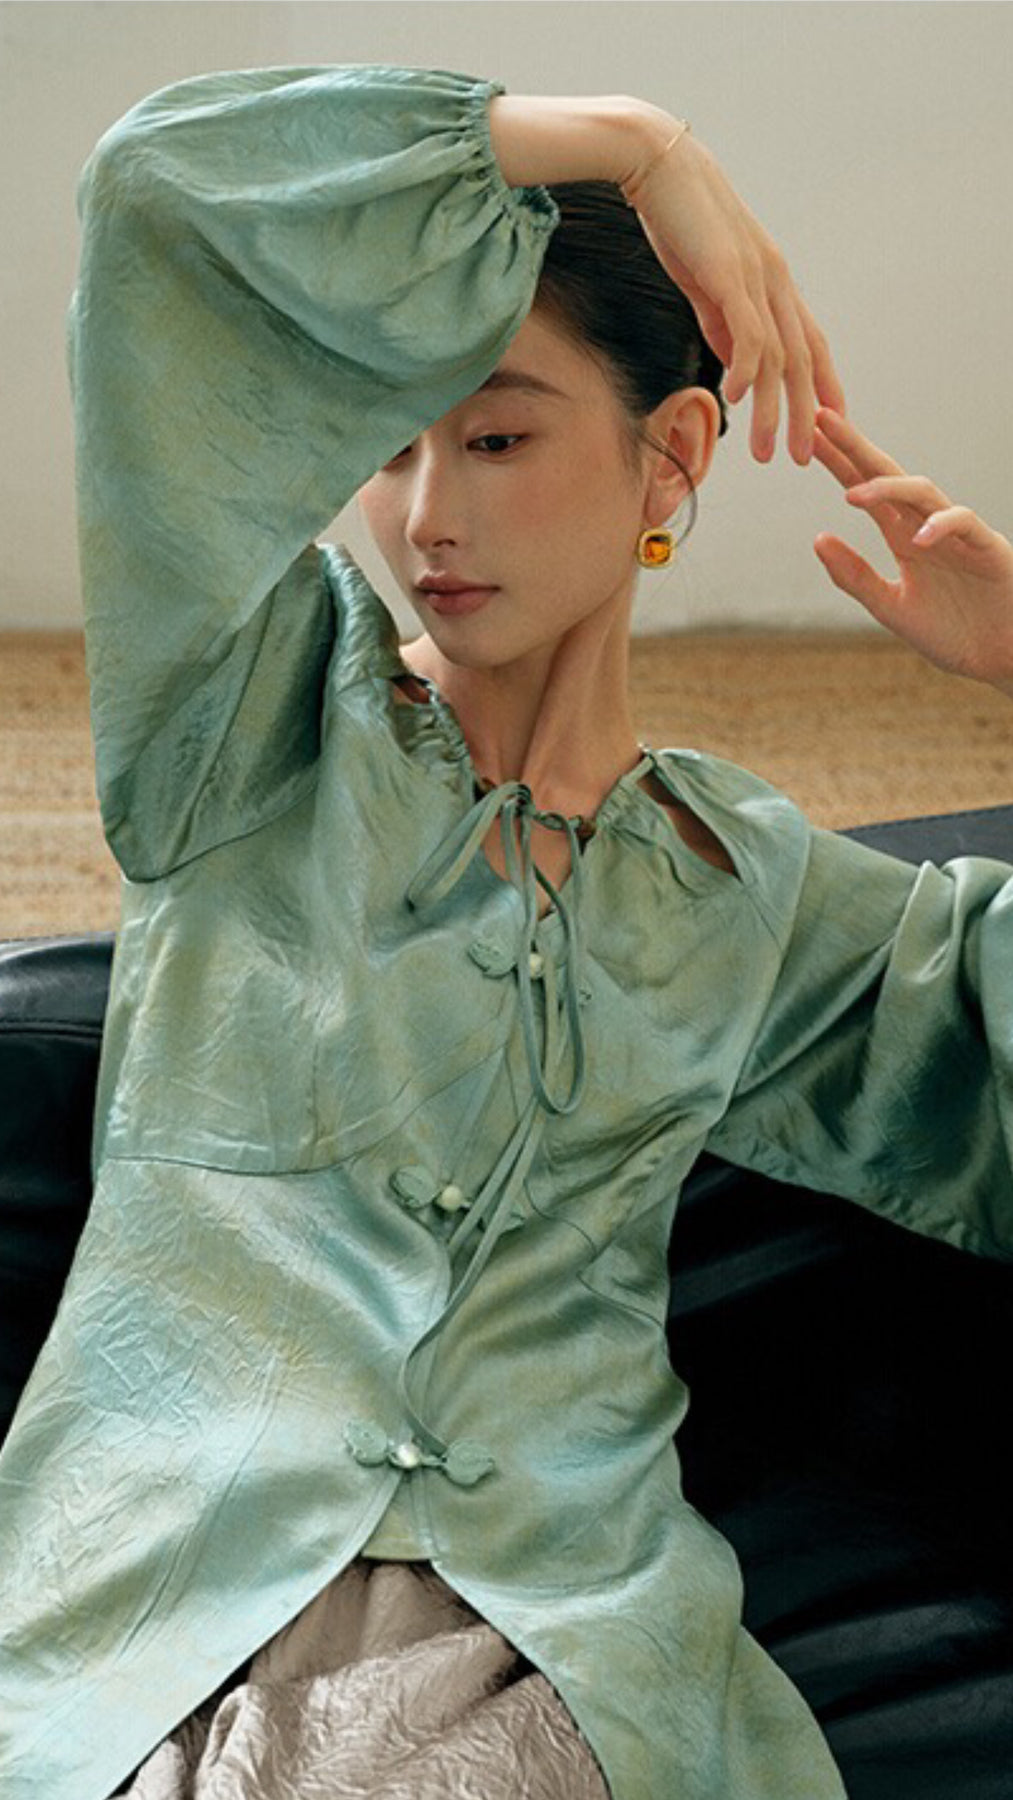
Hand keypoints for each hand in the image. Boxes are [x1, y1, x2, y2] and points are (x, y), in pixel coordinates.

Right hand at [625, 131, 846, 466]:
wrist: (658, 163)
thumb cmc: (677, 219)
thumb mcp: (706, 280)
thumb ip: (724, 321)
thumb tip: (736, 362)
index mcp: (771, 280)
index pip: (809, 341)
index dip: (822, 385)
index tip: (827, 425)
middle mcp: (774, 280)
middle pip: (802, 358)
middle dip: (803, 414)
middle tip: (804, 458)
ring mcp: (755, 276)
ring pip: (777, 356)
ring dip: (772, 409)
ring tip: (767, 451)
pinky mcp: (728, 272)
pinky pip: (746, 331)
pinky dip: (745, 370)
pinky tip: (737, 399)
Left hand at [812, 407, 1012, 690]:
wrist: (999, 655)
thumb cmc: (951, 632)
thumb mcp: (891, 608)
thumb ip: (855, 577)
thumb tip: (817, 538)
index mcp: (902, 536)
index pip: (866, 489)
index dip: (839, 462)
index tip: (809, 438)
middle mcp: (925, 526)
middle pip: (889, 475)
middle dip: (856, 447)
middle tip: (823, 419)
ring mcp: (957, 533)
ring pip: (923, 492)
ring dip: (889, 488)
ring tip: (853, 495)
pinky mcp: (986, 546)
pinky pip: (964, 522)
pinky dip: (940, 527)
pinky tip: (917, 538)